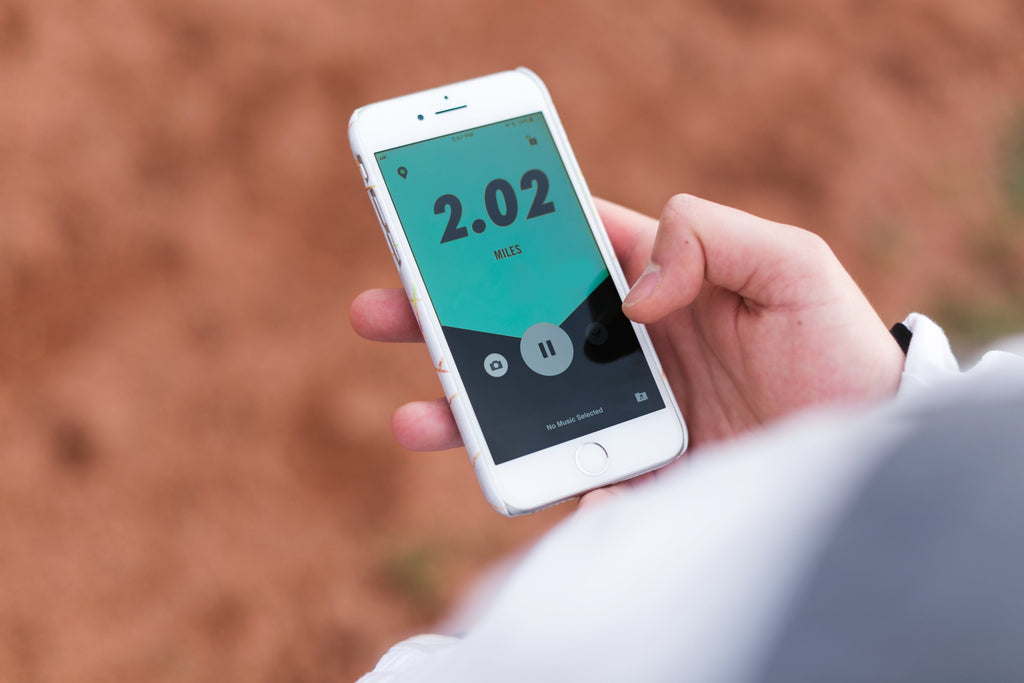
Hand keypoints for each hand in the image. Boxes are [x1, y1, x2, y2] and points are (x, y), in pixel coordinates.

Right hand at [350, 195, 905, 499]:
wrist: (868, 462)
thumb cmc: (838, 355)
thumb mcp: (793, 267)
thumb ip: (712, 238)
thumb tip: (629, 294)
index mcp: (661, 284)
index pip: (568, 245)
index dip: (504, 232)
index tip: (442, 228)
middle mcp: (631, 346)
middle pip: (520, 323)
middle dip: (446, 315)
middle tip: (383, 309)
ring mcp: (625, 411)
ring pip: (524, 401)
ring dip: (461, 403)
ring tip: (413, 415)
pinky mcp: (634, 473)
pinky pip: (564, 473)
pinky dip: (523, 478)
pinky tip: (495, 477)